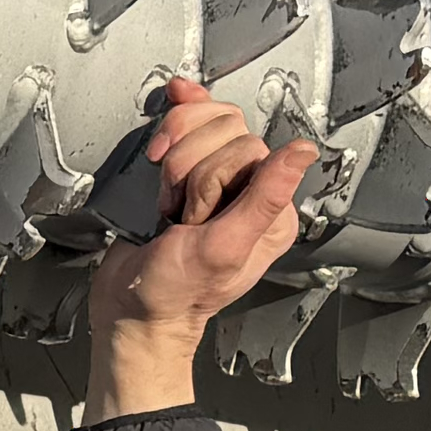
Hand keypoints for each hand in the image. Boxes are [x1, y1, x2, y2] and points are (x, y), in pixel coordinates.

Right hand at [86, 77, 319, 417]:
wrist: (128, 305)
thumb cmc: (174, 293)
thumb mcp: (223, 248)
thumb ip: (264, 199)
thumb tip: (303, 152)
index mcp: (272, 210)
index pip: (249, 148)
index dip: (210, 175)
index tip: (197, 216)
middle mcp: (251, 191)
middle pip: (224, 131)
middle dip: (186, 171)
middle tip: (181, 213)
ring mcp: (218, 179)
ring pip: (201, 126)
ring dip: (171, 163)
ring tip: (169, 203)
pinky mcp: (188, 172)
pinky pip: (187, 127)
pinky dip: (168, 134)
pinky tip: (159, 153)